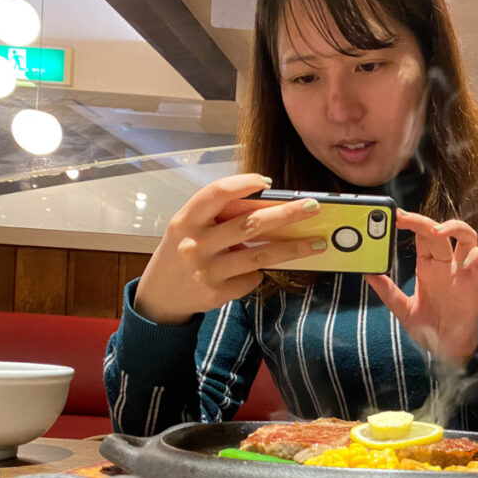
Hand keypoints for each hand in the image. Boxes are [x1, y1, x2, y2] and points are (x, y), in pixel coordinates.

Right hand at [133, 174, 325, 324]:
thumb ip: (219, 216)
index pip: (216, 194)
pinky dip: (260, 273)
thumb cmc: (183, 251)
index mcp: (187, 219)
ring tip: (318, 242)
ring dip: (293, 248)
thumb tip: (269, 206)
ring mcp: (207, 271)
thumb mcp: (189, 227)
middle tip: (313, 207)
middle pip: (249, 224)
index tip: (268, 181)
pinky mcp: (218, 293)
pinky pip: (251, 278)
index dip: (243, 184)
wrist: (160, 295)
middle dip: (286, 214)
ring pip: (260, 256)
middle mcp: (195, 244)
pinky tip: (260, 270)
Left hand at [365, 209, 477, 363]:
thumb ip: (387, 291)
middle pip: (440, 230)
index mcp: (428, 267)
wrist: (447, 351)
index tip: (394, 216)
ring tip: (437, 231)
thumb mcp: (403, 309)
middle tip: (404, 218)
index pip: (422, 234)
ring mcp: (463, 272)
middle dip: (423, 221)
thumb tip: (368, 274)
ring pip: (468, 236)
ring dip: (455, 227)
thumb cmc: (429, 329)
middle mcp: (447, 265)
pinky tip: (466, 261)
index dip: (410, 222)